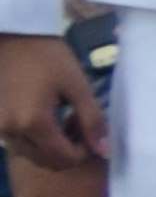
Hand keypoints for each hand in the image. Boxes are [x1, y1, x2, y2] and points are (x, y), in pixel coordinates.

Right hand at [0, 36, 97, 171]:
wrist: (9, 36)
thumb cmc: (47, 56)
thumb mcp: (77, 85)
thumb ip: (92, 120)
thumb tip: (104, 151)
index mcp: (33, 122)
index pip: (64, 159)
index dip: (83, 152)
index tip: (89, 130)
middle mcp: (10, 130)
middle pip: (45, 160)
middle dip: (67, 150)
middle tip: (76, 124)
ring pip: (30, 154)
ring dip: (49, 146)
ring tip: (60, 118)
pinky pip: (16, 141)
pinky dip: (33, 138)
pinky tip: (42, 116)